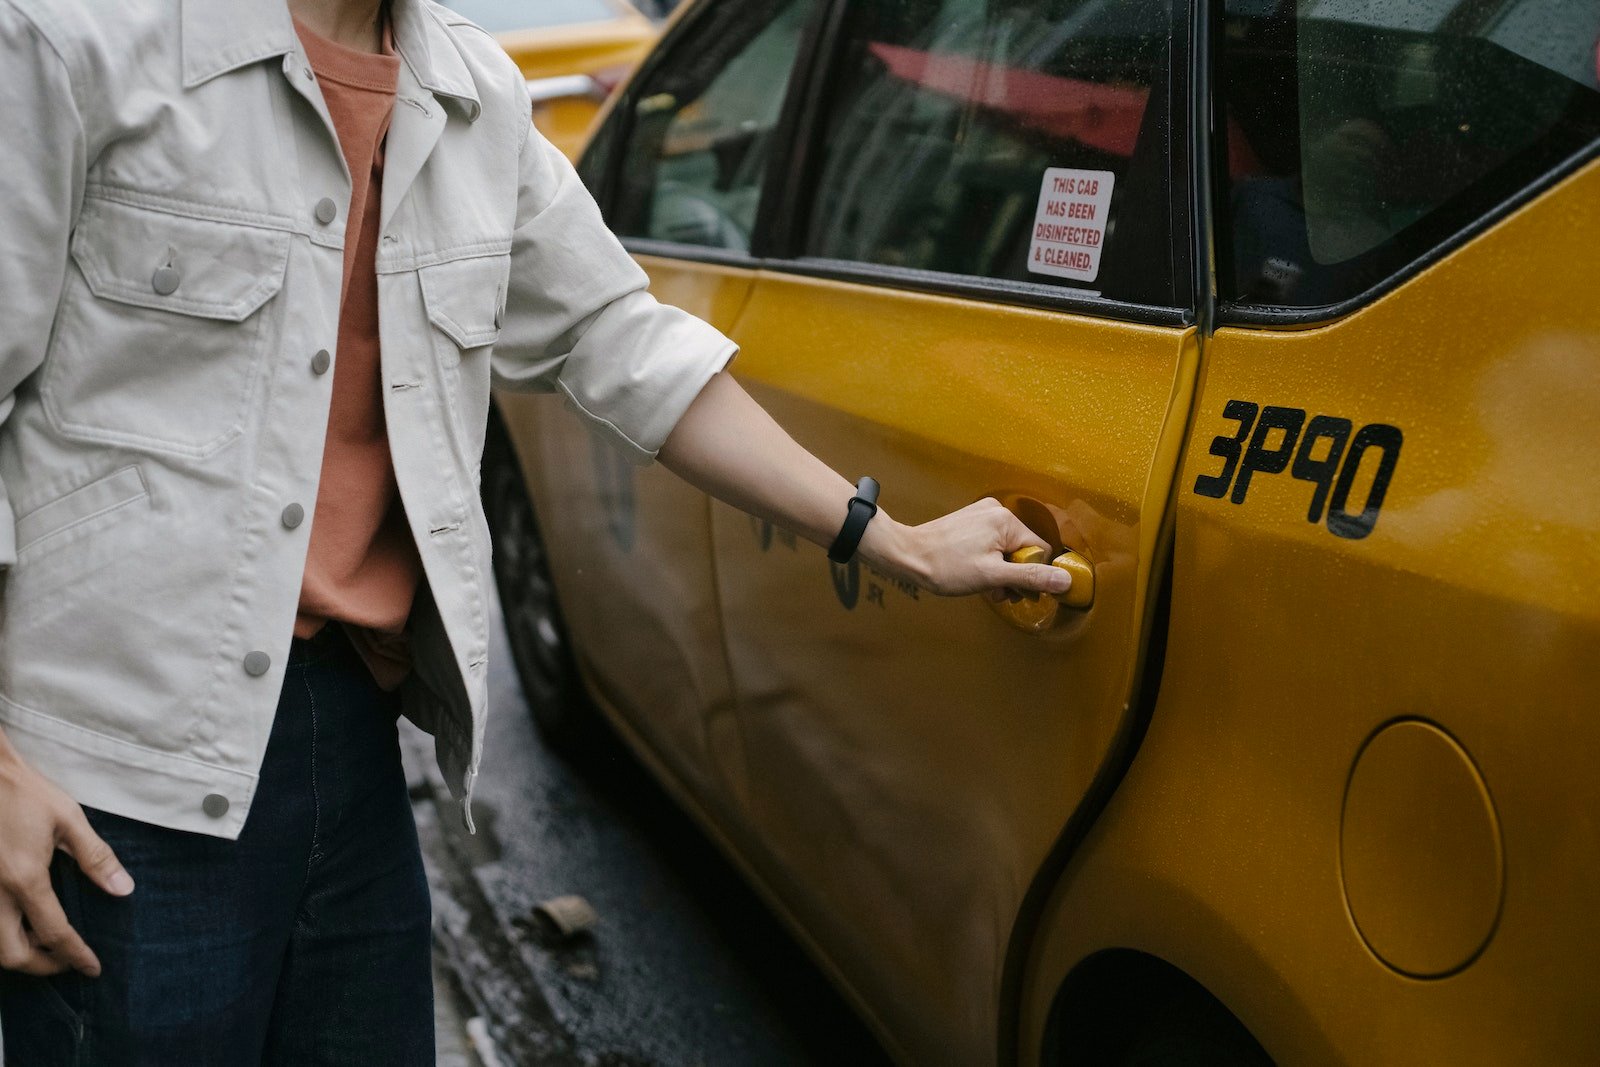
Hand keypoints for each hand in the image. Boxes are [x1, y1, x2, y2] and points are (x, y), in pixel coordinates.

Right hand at [0, 748, 132, 976]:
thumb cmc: (21, 792)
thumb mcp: (67, 818)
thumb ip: (95, 857)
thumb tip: (123, 889)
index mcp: (24, 878)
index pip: (55, 933)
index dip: (75, 956)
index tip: (91, 967)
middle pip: (12, 954)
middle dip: (41, 966)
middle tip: (66, 961)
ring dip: (19, 953)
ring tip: (46, 942)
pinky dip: (3, 933)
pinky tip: (21, 921)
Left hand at [860, 497, 1072, 599]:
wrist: (907, 555)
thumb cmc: (945, 566)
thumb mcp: (992, 577)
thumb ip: (1030, 578)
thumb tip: (1064, 580)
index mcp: (1006, 520)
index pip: (1039, 550)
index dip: (1030, 575)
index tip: (1013, 590)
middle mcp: (996, 511)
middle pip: (1023, 549)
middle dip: (1013, 574)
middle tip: (995, 591)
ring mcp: (982, 514)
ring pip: (1007, 549)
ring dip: (1000, 571)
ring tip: (982, 584)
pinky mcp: (971, 521)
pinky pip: (992, 543)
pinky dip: (989, 560)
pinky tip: (974, 571)